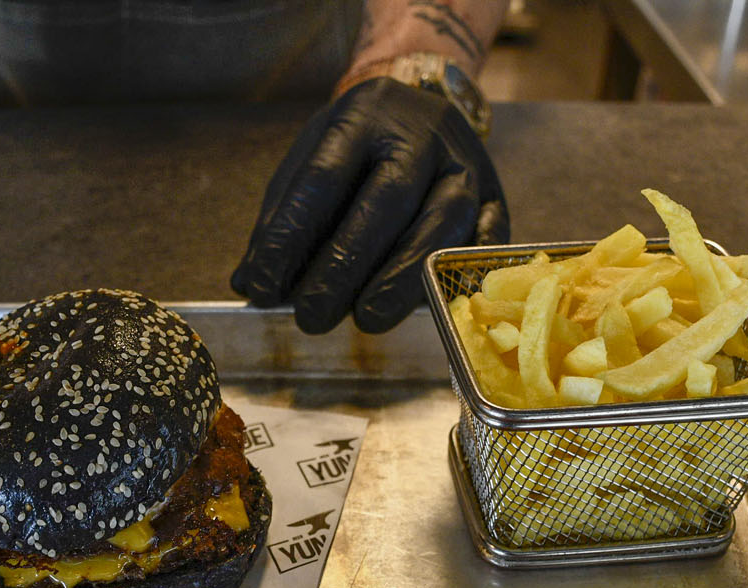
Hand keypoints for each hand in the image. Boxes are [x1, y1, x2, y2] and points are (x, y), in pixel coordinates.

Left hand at [232, 76, 508, 334]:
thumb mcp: (310, 163)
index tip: (264, 286)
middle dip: (346, 266)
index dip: (291, 237)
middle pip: (386, 201)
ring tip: (366, 320)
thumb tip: (252, 285)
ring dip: (402, 279)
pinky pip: (486, 239)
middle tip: (312, 317)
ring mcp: (465, 163)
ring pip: (442, 223)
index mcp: (363, 116)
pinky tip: (431, 306)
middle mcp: (421, 133)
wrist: (422, 105)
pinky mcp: (495, 195)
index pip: (322, 179)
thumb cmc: (356, 150)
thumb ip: (282, 222)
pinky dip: (458, 276)